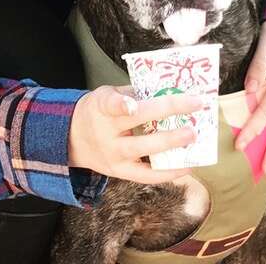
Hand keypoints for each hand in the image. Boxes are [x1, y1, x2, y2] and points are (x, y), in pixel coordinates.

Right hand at [68, 85, 202, 183]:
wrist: (72, 138)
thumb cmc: (98, 111)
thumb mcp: (107, 94)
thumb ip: (133, 93)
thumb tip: (170, 89)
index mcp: (102, 107)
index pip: (110, 104)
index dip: (122, 103)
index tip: (132, 104)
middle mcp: (106, 132)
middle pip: (136, 125)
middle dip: (166, 114)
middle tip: (194, 110)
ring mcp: (113, 154)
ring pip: (142, 150)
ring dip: (170, 144)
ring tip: (192, 137)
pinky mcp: (119, 172)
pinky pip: (145, 175)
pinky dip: (167, 173)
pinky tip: (187, 166)